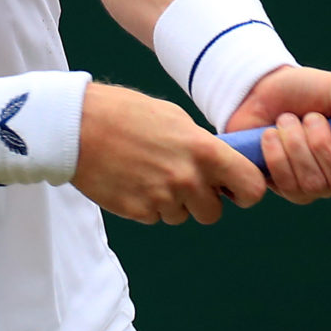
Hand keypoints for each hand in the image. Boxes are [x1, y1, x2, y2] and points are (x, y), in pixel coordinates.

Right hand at [73, 83, 267, 224]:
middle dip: (202, 201)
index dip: (247, 192)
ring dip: (173, 203)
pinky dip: (148, 205)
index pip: (251, 188)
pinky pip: (155, 217)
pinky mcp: (138, 212)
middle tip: (182, 179)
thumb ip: (203, 146)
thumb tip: (221, 167)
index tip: (236, 190)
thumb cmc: (127, 113)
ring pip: (182, 217)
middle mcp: (188, 180)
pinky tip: (133, 179)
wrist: (78, 126)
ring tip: (150, 172)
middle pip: (213, 212)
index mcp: (204, 152)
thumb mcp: (176, 119)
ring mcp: (162, 199)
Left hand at [225, 66, 330, 202]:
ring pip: (314, 184)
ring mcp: (316, 187)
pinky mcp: (287, 189)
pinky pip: (288, 185)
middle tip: (311, 117)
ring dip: (297, 143)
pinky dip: (277, 154)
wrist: (264, 88)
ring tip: (288, 121)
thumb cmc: (313, 89)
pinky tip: (271, 135)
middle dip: (322, 142)